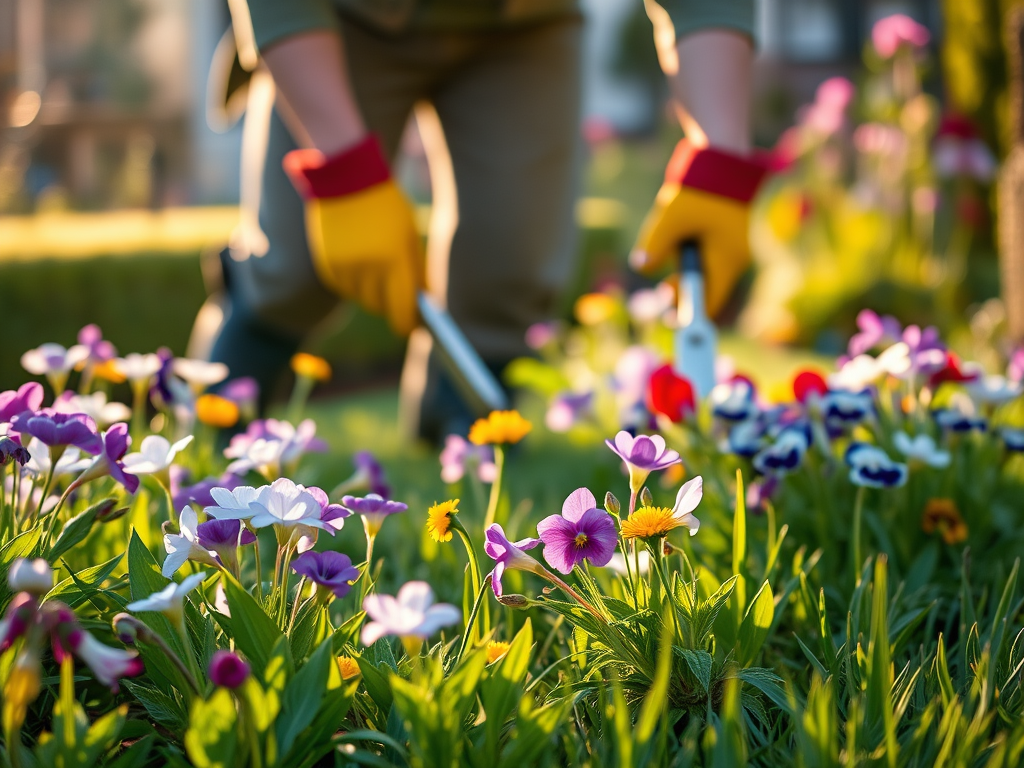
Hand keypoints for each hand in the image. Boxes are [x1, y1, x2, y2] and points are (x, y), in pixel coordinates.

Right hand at [284, 136, 423, 335]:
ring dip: (372, 292)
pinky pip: (344, 287)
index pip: (402, 310)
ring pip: (361, 298)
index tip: (414, 326)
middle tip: (399, 298)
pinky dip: (354, 282)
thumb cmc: (386, 206)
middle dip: (390, 305)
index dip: (408, 323)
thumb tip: (422, 301)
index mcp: (394, 259)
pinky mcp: (327, 265)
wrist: (346, 179)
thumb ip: (416, 270)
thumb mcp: (409, 234)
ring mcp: (345, 268)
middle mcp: (368, 267)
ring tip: (377, 267)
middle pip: (380, 307)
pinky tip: (359, 260)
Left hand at [631, 139, 767, 317]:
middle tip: (664, 289)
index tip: (670, 322)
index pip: (710, 302)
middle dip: (683, 288)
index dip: (690, 315)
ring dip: (684, 263)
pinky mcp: (730, 226)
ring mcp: (735, 241)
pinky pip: (708, 247)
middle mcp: (735, 255)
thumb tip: (641, 266)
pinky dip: (691, 246)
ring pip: (705, 264)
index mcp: (727, 260)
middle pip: (706, 285)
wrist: (727, 149)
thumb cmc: (703, 185)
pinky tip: (679, 229)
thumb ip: (654, 244)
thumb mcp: (672, 216)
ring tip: (669, 244)